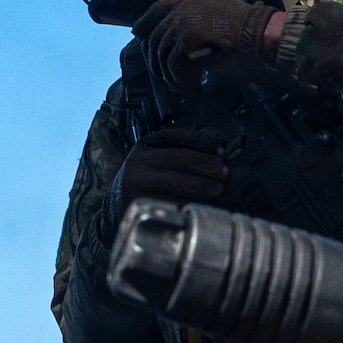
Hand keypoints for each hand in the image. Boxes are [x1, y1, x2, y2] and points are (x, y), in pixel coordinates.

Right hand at [100, 127, 228, 246]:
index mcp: (145, 145)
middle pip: (175, 157)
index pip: (176, 137)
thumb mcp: (160, 158)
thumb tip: (220, 141)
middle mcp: (138, 161)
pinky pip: (168, 203)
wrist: (119, 205)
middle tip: (224, 172)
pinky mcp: (138, 204)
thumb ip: (187, 149)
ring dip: (199, 185)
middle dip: (203, 163)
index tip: (222, 150)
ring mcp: (135, 183)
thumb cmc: (148, 178)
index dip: (202, 141)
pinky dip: (188, 203)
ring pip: (172, 181)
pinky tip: (202, 205)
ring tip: (217, 189)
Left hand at [132, 0, 275, 93]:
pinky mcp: (186, 37)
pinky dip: (177, 78)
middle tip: (162, 77)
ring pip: (161, 52)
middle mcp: (184, 7)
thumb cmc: (248, 32)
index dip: (145, 20)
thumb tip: (183, 51)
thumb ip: (199, 29)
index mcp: (193, 0)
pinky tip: (188, 86)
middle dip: (155, 59)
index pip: (160, 7)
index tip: (136, 32)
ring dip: (168, 74)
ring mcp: (184, 20)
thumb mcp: (219, 23)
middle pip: (156, 34)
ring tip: (180, 86)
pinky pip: (172, 63)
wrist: (260, 33)